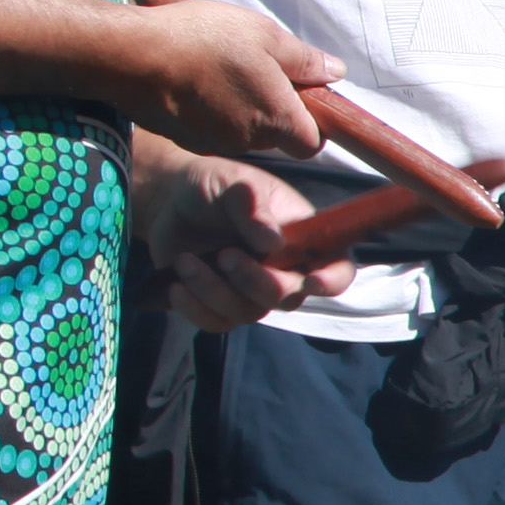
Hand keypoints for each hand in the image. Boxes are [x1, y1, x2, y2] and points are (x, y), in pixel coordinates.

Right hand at [115, 0, 335, 160]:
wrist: (130, 56)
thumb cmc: (202, 39)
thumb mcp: (264, 35)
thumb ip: (305, 60)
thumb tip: (335, 72)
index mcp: (276, 119)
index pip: (311, 143)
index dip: (311, 120)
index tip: (300, 91)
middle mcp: (248, 141)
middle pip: (275, 134)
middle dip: (271, 106)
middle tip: (254, 64)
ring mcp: (214, 144)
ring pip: (242, 130)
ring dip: (238, 103)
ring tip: (218, 64)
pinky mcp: (184, 139)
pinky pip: (210, 127)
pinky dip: (209, 108)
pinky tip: (193, 76)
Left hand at [135, 146, 350, 333]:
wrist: (167, 200)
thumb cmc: (212, 184)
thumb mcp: (233, 181)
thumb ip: (252, 205)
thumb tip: (273, 241)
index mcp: (302, 236)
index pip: (337, 268)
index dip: (331, 280)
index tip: (310, 280)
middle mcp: (285, 269)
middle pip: (289, 298)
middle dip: (257, 281)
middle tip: (225, 255)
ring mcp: (252, 292)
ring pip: (250, 313)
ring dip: (216, 290)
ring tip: (185, 261)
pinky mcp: (221, 305)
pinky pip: (218, 323)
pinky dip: (196, 308)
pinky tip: (176, 284)